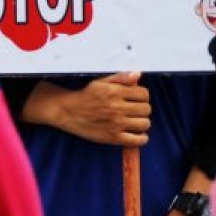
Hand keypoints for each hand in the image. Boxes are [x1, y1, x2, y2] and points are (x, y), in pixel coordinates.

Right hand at [24, 73, 149, 145]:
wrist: (69, 111)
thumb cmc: (86, 95)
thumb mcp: (101, 82)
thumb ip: (121, 77)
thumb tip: (138, 74)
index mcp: (115, 92)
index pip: (144, 94)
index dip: (143, 96)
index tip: (137, 98)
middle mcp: (117, 107)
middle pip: (146, 109)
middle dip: (143, 109)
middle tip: (136, 110)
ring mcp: (116, 124)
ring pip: (145, 124)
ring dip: (143, 122)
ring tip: (136, 121)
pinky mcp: (113, 138)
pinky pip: (137, 140)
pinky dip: (141, 138)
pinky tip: (136, 134)